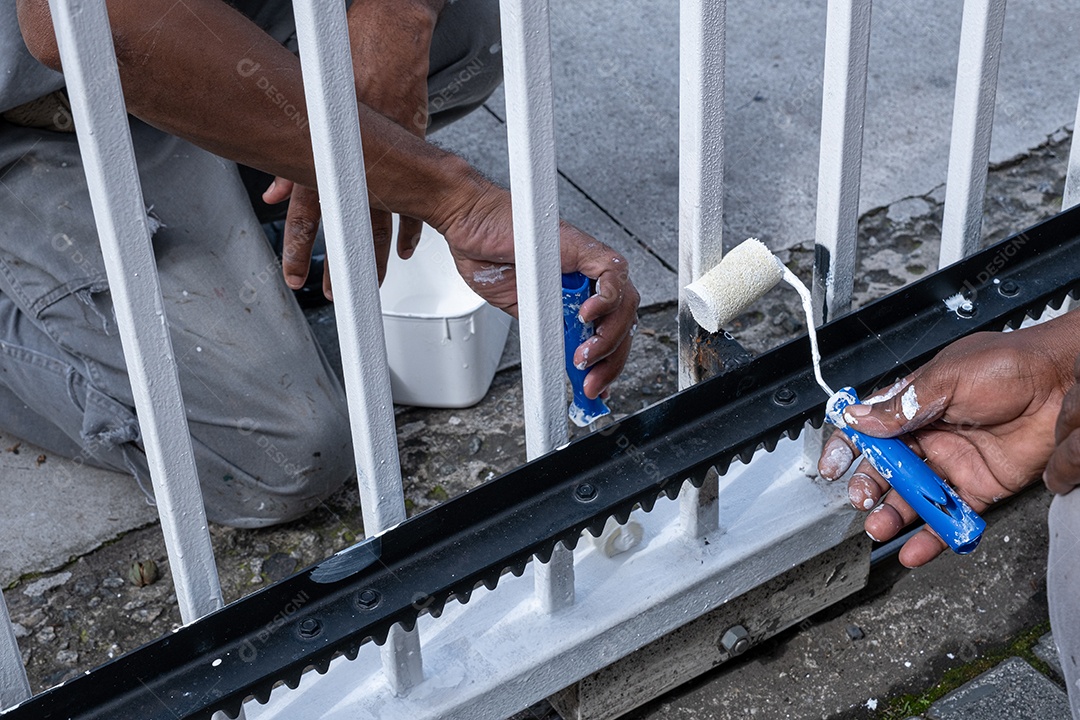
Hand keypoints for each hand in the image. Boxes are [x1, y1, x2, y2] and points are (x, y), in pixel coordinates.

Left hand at [263, 1, 441, 297]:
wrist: (390, 35)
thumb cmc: (348, 61)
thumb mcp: (307, 107)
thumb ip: (292, 158)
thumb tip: (277, 194)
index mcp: (327, 151)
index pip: (310, 212)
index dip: (301, 247)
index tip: (297, 275)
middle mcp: (357, 160)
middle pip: (346, 224)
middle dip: (340, 261)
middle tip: (334, 290)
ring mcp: (389, 157)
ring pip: (382, 217)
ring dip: (376, 253)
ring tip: (374, 279)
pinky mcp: (414, 150)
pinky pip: (414, 197)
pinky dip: (410, 224)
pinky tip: (406, 247)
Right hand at [440, 185, 639, 399]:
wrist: (469, 227)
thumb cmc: (491, 258)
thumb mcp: (522, 312)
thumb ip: (549, 332)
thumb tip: (564, 363)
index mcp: (578, 294)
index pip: (609, 333)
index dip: (608, 363)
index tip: (596, 388)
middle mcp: (590, 279)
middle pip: (623, 322)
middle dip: (610, 360)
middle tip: (591, 384)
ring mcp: (590, 263)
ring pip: (624, 303)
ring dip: (608, 337)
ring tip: (584, 356)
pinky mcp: (584, 247)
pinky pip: (612, 274)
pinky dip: (606, 299)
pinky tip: (586, 316)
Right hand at [817, 312, 1079, 566]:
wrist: (1064, 382)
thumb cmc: (1011, 364)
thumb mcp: (947, 378)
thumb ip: (903, 404)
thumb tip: (860, 419)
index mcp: (914, 403)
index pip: (869, 427)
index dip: (847, 446)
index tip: (833, 465)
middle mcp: (929, 435)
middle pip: (886, 468)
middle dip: (868, 486)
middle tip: (863, 500)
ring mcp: (953, 463)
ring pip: (914, 496)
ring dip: (894, 515)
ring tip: (881, 528)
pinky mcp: (980, 488)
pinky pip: (951, 516)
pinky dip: (933, 536)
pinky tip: (915, 549)